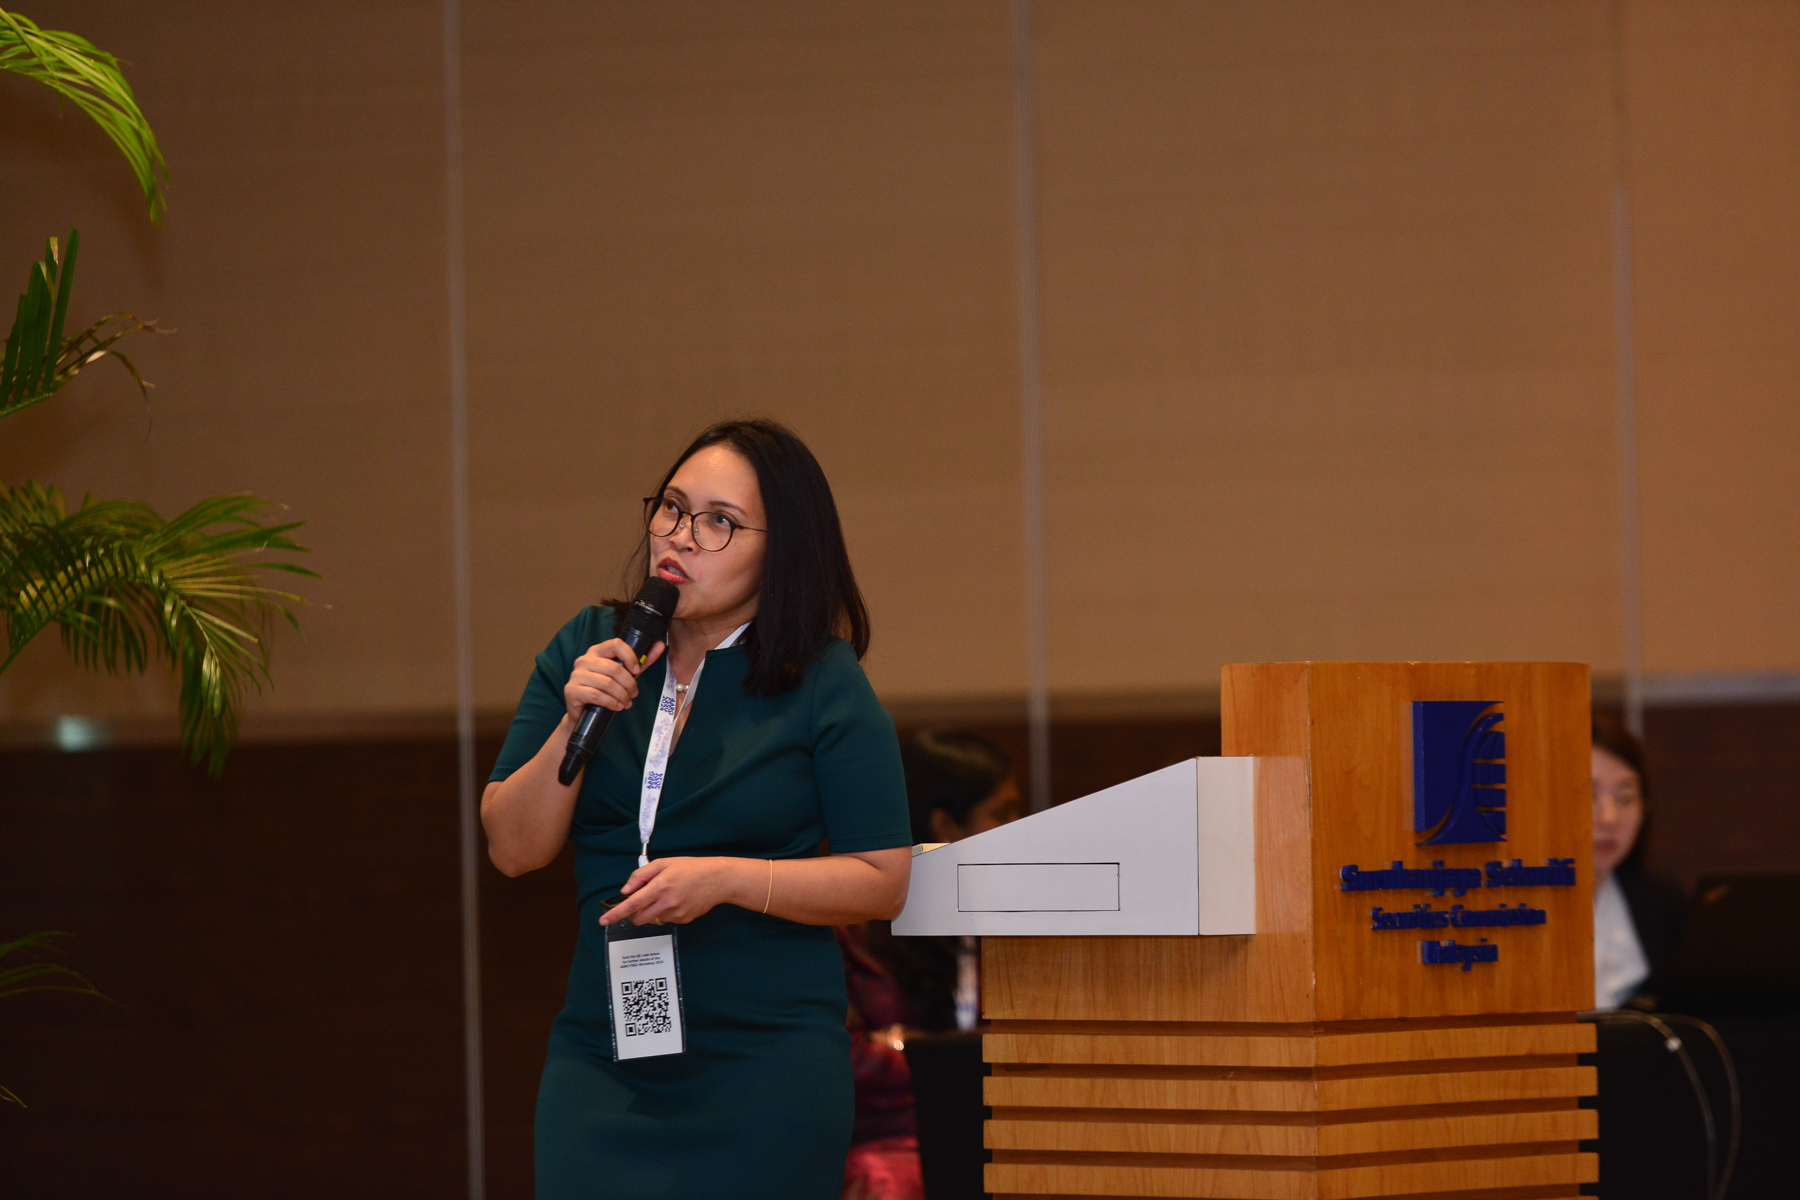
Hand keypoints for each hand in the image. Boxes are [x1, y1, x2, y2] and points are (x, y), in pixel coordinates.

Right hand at [564, 637, 664, 721]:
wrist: (583, 712)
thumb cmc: (605, 690)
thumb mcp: (624, 674)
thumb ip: (641, 661)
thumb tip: (660, 645)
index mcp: (596, 651)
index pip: (615, 644)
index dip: (630, 656)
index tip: (637, 671)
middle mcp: (584, 660)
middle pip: (614, 668)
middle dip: (629, 683)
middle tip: (634, 693)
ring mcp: (576, 675)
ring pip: (607, 683)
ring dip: (622, 695)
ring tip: (626, 702)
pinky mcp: (571, 690)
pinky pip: (597, 695)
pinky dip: (611, 703)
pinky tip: (617, 707)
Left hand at [600, 857, 748, 926]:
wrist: (718, 879)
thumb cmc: (692, 868)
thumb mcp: (664, 863)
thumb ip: (641, 875)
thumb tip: (626, 891)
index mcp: (659, 886)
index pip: (631, 904)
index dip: (615, 914)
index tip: (603, 920)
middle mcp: (666, 903)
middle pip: (639, 918)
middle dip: (633, 913)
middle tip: (640, 901)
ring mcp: (676, 914)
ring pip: (653, 919)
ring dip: (651, 911)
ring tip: (666, 894)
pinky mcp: (683, 920)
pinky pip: (667, 920)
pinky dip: (665, 912)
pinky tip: (677, 900)